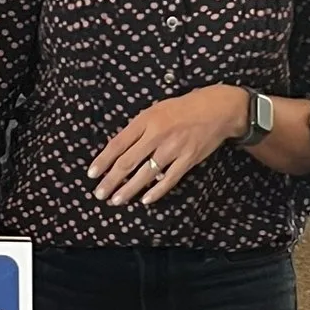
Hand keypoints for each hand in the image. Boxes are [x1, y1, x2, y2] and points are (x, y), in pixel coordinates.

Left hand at [89, 85, 245, 208]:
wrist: (217, 109)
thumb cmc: (183, 108)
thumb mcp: (155, 110)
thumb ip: (138, 128)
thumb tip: (120, 150)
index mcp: (146, 120)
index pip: (118, 144)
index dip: (103, 161)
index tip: (92, 174)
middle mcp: (157, 135)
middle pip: (128, 162)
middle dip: (111, 180)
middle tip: (99, 193)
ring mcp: (173, 149)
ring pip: (145, 174)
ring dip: (129, 190)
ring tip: (116, 200)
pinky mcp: (188, 159)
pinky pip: (169, 179)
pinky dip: (156, 191)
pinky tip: (145, 200)